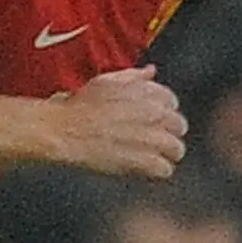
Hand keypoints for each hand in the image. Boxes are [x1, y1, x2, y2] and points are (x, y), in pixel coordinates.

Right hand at [51, 64, 188, 178]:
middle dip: (168, 133)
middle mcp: (154, 113)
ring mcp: (150, 138)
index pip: (171, 101)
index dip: (162, 111)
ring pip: (176, 149)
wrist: (63, 130)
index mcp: (147, 92)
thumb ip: (132, 76)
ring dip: (166, 154)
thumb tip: (150, 72)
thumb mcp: (105, 81)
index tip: (152, 119)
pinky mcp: (142, 160)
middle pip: (178, 126)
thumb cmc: (78, 106)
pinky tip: (145, 169)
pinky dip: (156, 171)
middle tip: (154, 141)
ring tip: (153, 157)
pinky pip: (164, 169)